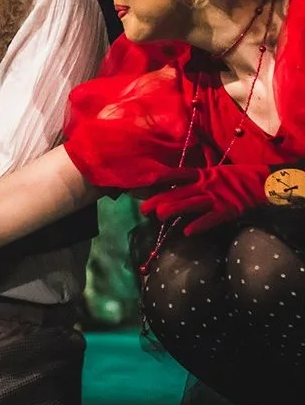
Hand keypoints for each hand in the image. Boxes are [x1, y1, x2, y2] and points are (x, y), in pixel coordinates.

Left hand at [141, 164, 269, 234]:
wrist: (261, 182)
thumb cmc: (235, 178)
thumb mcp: (212, 173)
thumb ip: (196, 178)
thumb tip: (175, 184)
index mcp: (200, 175)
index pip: (175, 175)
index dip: (159, 179)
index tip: (143, 183)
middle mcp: (204, 185)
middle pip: (176, 192)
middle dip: (158, 200)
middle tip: (143, 209)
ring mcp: (215, 197)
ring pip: (189, 203)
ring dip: (173, 209)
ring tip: (159, 216)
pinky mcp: (227, 209)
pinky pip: (211, 218)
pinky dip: (199, 224)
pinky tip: (187, 231)